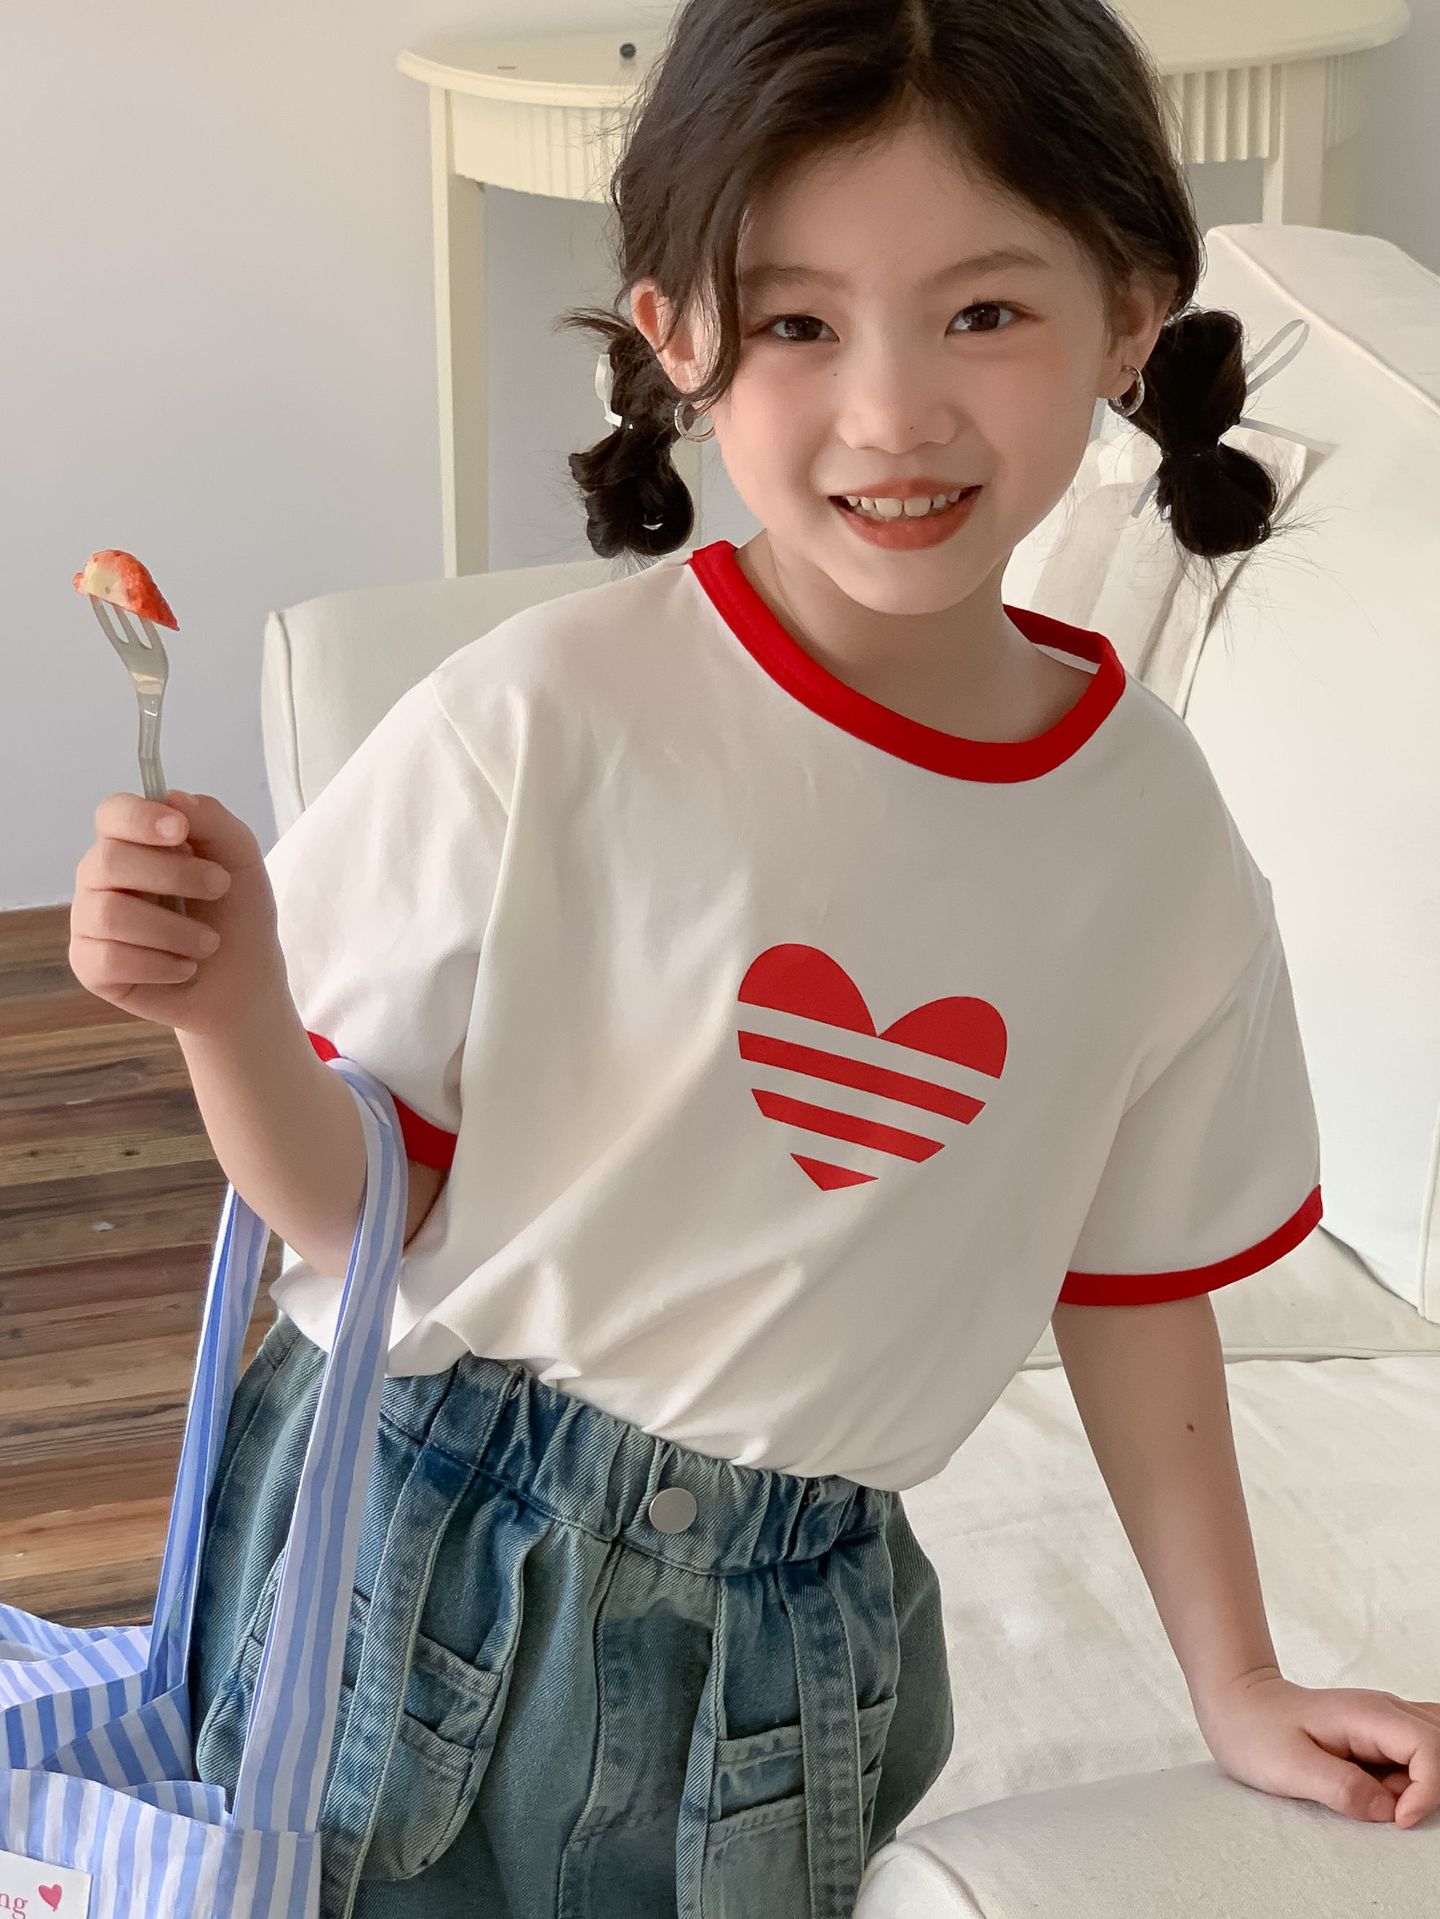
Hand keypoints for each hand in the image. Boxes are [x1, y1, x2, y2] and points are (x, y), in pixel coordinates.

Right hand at [71, 789, 286, 1039]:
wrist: (245, 982)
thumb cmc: (237, 915)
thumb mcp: (240, 861)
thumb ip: (214, 822)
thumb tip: (175, 797)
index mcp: (133, 843)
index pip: (112, 813)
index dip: (139, 818)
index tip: (180, 831)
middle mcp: (102, 877)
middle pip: (109, 861)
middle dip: (173, 875)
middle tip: (219, 887)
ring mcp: (90, 921)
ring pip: (110, 914)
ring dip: (173, 930)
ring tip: (208, 942)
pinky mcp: (89, 965)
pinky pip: (109, 959)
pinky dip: (160, 965)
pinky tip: (184, 967)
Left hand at [1195, 1667, 1439, 1827]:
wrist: (1236, 1704)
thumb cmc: (1255, 1732)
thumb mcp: (1289, 1767)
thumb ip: (1341, 1788)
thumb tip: (1389, 1810)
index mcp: (1367, 1714)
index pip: (1429, 1747)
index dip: (1428, 1790)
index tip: (1399, 1821)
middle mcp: (1385, 1711)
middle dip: (1430, 1788)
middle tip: (1391, 1813)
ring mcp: (1385, 1721)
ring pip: (1435, 1750)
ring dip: (1422, 1784)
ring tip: (1381, 1799)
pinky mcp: (1381, 1736)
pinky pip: (1418, 1756)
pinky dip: (1414, 1781)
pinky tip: (1382, 1792)